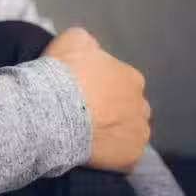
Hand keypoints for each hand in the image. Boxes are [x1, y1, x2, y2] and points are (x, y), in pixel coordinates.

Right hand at [43, 27, 150, 172]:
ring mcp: (138, 133)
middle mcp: (142, 105)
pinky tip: (88, 145)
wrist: (52, 109)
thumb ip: (87, 42)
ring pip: (126, 131)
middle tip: (81, 108)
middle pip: (126, 106)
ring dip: (110, 129)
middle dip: (109, 107)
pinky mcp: (130, 157)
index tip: (79, 87)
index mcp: (131, 77)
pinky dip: (107, 151)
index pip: (119, 79)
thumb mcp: (72, 39)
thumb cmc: (63, 72)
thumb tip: (90, 48)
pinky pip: (121, 154)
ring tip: (84, 129)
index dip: (98, 83)